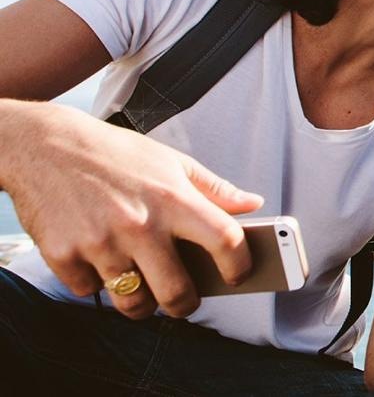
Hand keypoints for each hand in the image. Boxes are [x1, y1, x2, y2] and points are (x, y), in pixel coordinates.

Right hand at [5, 103, 260, 318]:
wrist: (43, 145)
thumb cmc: (113, 154)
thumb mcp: (170, 161)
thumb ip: (214, 188)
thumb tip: (253, 204)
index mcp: (173, 199)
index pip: (225, 241)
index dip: (239, 266)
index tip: (238, 275)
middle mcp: (139, 224)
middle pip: (178, 293)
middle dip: (186, 304)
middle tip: (183, 298)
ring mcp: (100, 243)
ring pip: (133, 303)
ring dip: (141, 302)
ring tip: (141, 285)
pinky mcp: (63, 255)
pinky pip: (89, 291)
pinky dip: (95, 283)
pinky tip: (98, 261)